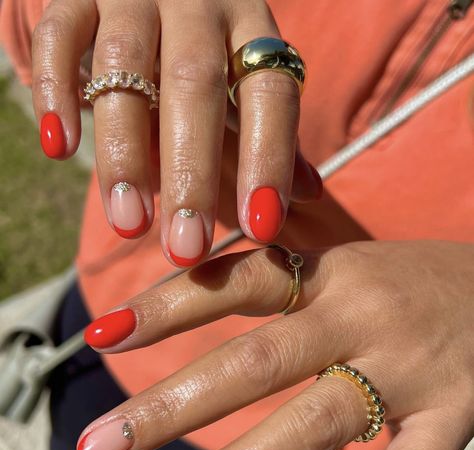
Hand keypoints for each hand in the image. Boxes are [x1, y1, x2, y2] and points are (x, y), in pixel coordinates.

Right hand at [31, 0, 320, 261]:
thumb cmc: (203, 44)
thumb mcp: (244, 78)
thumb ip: (270, 133)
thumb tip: (312, 194)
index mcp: (248, 28)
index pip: (269, 94)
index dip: (268, 160)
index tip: (260, 229)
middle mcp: (197, 5)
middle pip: (195, 87)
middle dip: (191, 174)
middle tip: (185, 248)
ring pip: (125, 66)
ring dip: (124, 151)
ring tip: (129, 223)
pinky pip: (59, 34)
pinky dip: (58, 89)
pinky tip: (60, 146)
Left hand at [76, 240, 473, 449]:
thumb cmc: (407, 282)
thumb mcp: (345, 262)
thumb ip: (279, 270)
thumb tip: (191, 274)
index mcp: (331, 273)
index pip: (238, 282)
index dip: (170, 306)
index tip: (103, 337)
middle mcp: (364, 318)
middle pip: (258, 362)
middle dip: (173, 406)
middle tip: (97, 446)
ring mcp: (411, 373)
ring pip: (315, 424)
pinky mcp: (456, 420)